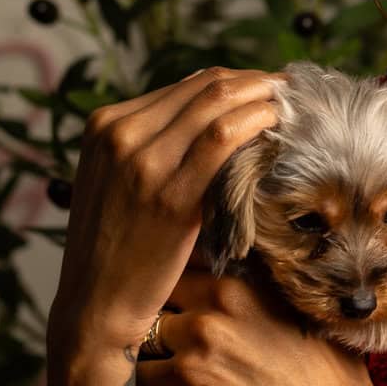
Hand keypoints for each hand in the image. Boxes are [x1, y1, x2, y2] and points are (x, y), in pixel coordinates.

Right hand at [47, 64, 287, 357]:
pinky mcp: (170, 195)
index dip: (237, 81)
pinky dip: (256, 124)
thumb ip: (154, 146)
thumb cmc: (119, 246)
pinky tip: (278, 130)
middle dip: (256, 83)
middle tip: (290, 92)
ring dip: (263, 98)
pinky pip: (222, 140)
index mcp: (105, 124)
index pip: (187, 85)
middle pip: (206, 87)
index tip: (270, 89)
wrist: (95, 304)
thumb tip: (217, 119)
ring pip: (217, 104)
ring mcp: (142, 162)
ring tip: (291, 108)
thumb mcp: (119, 181)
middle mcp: (120, 134)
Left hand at [133, 260, 386, 385]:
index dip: (165, 286)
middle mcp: (217, 300)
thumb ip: (262, 298)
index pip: (178, 264)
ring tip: (138, 368)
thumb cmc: (336, 382)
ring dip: (137, 352)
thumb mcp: (304, 317)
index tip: (160, 302)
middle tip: (141, 337)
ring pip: (137, 334)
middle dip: (144, 315)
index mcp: (245, 281)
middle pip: (151, 295)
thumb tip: (247, 295)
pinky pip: (137, 379)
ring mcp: (200, 339)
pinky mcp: (188, 383)